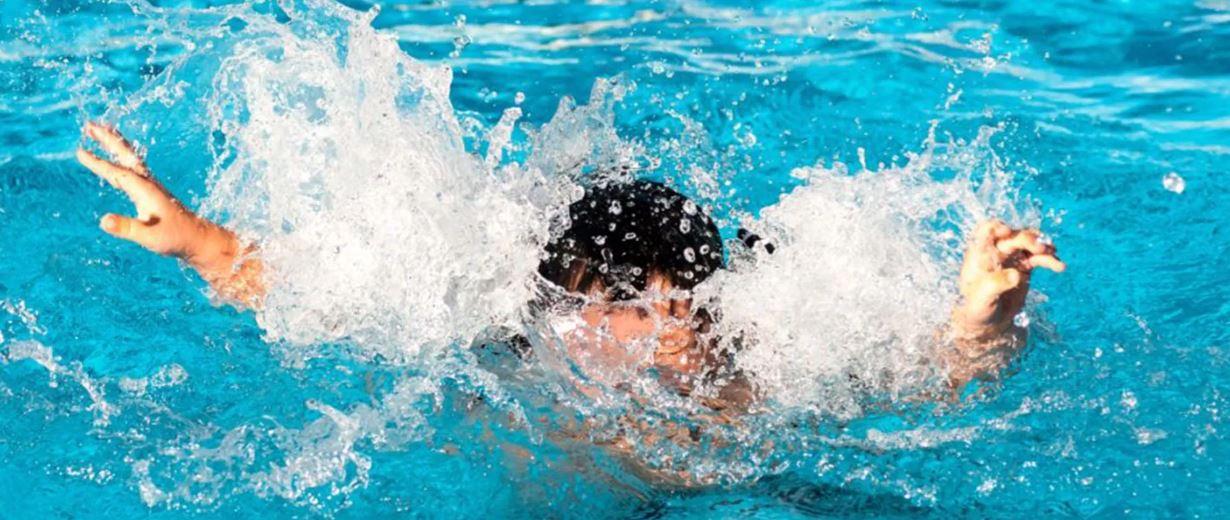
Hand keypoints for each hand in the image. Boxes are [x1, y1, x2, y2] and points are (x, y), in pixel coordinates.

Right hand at [76, 122, 235, 270]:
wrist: (195, 237)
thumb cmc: (174, 237)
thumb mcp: (150, 238)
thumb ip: (127, 228)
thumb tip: (103, 220)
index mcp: (146, 190)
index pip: (118, 173)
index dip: (99, 163)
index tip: (80, 152)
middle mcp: (148, 183)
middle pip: (126, 155)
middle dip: (108, 139)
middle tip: (89, 124)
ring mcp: (149, 184)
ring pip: (128, 158)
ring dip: (113, 143)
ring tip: (96, 131)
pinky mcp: (150, 189)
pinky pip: (130, 168)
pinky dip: (119, 158)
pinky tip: (112, 160)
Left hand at [952, 220, 1065, 339]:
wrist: (989, 323)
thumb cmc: (977, 310)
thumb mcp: (981, 300)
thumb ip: (995, 285)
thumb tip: (1015, 274)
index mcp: (979, 255)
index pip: (984, 232)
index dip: (996, 227)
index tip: (1007, 232)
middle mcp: (995, 253)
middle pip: (1012, 236)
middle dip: (1026, 238)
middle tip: (1039, 248)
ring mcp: (1010, 258)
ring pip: (1028, 245)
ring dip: (1042, 247)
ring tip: (1053, 255)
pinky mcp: (1023, 266)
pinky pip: (1038, 257)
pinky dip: (1049, 259)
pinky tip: (1059, 266)